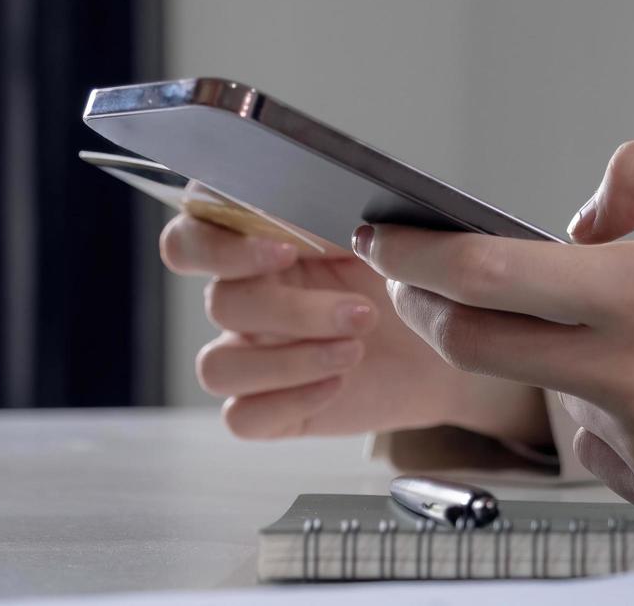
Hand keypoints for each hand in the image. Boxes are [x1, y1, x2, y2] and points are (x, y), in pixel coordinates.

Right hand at [160, 214, 546, 442]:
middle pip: (218, 303)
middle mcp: (243, 297)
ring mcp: (251, 354)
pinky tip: (338, 383)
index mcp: (254, 243)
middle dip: (292, 311)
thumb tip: (313, 220)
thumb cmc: (404, 279)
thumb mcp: (379, 237)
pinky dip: (290, 400)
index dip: (221, 247)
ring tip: (357, 349)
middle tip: (359, 311)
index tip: (287, 250)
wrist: (444, 342)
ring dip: (289, 361)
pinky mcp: (269, 406)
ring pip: (217, 366)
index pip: (189, 239)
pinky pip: (241, 416)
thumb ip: (336, 218)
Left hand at [355, 135, 633, 520]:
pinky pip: (597, 445)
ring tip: (626, 325)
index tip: (379, 237)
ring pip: (542, 394)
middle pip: (474, 349)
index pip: (486, 275)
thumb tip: (569, 220)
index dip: (415, 253)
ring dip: (545, 354)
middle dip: (429, 308)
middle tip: (424, 278)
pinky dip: (604, 404)